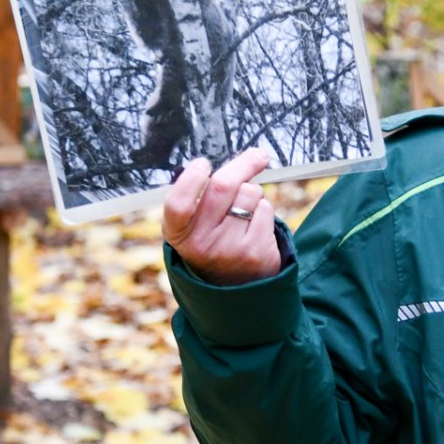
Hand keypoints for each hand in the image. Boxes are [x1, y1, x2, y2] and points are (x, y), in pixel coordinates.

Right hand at [162, 148, 280, 285]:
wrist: (234, 287)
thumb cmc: (214, 240)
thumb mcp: (194, 224)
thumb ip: (203, 195)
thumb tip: (248, 157)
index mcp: (178, 233)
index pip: (178, 204)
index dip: (191, 179)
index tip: (202, 164)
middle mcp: (200, 244)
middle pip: (222, 186)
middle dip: (244, 164)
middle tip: (257, 155)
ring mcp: (229, 250)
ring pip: (249, 194)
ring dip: (253, 193)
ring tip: (245, 211)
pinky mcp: (255, 253)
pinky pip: (265, 209)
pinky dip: (264, 209)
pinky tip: (255, 225)